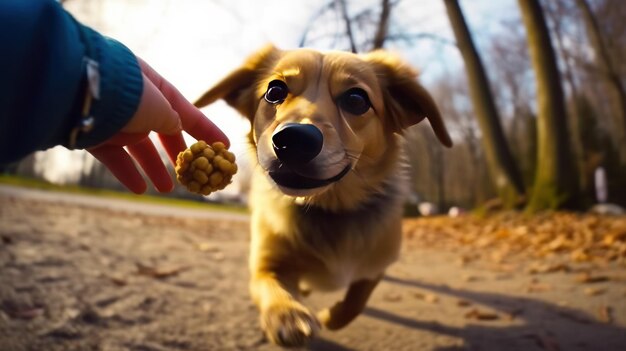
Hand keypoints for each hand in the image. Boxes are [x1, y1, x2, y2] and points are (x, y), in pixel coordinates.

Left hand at [87, 58, 228, 193]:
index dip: (206, 130)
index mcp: (155, 87)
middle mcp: (135, 101)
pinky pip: (115, 158)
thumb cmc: (130, 94)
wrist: (81, 94)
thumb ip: (173, 120)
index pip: (186, 111)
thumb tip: (175, 129)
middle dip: (177, 153)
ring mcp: (115, 118)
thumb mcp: (163, 107)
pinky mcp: (95, 135)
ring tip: (168, 188)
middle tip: (193, 171)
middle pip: (162, 131)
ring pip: (140, 148)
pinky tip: (141, 189)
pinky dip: (129, 173)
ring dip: (155, 168)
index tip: (223, 147)